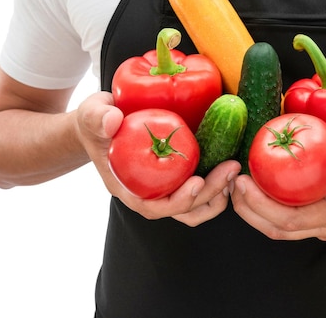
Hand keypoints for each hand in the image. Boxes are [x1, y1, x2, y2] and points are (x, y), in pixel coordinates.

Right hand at [76, 91, 239, 225]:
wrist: (104, 122)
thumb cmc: (97, 122)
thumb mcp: (91, 115)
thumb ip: (98, 117)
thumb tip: (112, 120)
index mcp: (128, 188)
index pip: (154, 207)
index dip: (178, 201)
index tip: (196, 183)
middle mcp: (148, 193)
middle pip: (182, 210)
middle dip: (209, 194)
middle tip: (229, 170)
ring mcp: (165, 187)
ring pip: (195, 207)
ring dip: (217, 194)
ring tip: (233, 172)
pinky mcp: (177, 177)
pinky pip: (200, 191)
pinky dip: (217, 185)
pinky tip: (229, 166)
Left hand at [231, 139, 325, 240]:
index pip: (292, 220)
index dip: (261, 205)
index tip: (242, 183)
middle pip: (278, 228)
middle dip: (249, 209)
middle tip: (230, 181)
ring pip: (281, 225)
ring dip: (255, 208)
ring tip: (237, 182)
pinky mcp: (324, 211)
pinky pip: (289, 213)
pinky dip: (268, 202)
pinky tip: (260, 180)